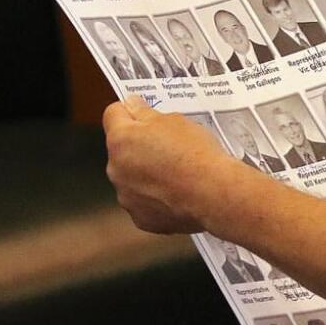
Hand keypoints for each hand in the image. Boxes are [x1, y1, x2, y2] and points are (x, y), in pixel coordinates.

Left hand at [103, 96, 230, 233]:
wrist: (212, 193)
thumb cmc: (195, 154)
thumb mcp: (174, 120)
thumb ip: (145, 113)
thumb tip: (132, 106)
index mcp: (121, 140)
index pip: (113, 114)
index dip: (130, 110)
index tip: (144, 112)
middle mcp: (116, 169)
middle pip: (122, 149)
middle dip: (140, 146)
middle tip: (169, 144)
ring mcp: (126, 196)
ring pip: (132, 177)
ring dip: (147, 172)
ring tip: (177, 170)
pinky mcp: (140, 218)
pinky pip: (143, 201)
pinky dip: (156, 196)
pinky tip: (177, 190)